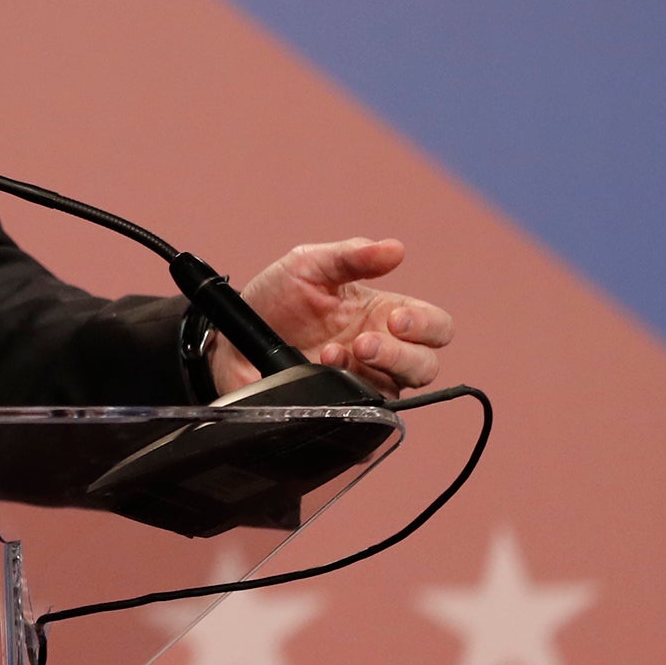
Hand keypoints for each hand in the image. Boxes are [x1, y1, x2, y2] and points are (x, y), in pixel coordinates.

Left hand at [217, 237, 452, 397]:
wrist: (230, 337)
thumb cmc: (275, 298)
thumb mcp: (308, 265)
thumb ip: (350, 256)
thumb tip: (395, 249)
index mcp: (384, 314)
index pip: (435, 326)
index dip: (427, 326)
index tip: (396, 319)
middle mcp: (381, 353)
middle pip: (425, 366)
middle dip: (401, 356)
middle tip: (362, 343)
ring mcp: (361, 383)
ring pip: (398, 393)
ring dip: (370, 374)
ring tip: (330, 355)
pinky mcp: (339, 407)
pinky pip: (362, 415)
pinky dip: (347, 398)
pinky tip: (321, 375)